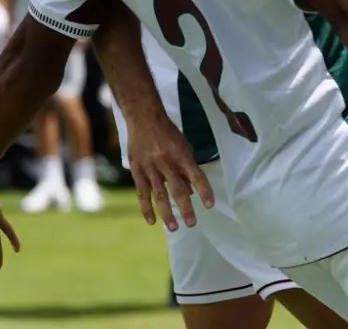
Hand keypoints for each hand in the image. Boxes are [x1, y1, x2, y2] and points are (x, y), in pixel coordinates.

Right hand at [127, 115, 214, 231]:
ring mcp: (151, 168)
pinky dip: (146, 208)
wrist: (144, 118)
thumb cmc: (168, 133)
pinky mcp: (137, 170)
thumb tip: (191, 191)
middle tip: (192, 223)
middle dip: (186, 208)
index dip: (204, 191)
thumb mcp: (183, 146)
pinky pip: (142, 193)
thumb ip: (187, 167)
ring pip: (159, 195)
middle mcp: (167, 163)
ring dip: (167, 213)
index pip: (197, 176)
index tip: (210, 205)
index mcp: (182, 155)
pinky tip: (152, 221)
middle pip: (178, 189)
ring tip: (174, 228)